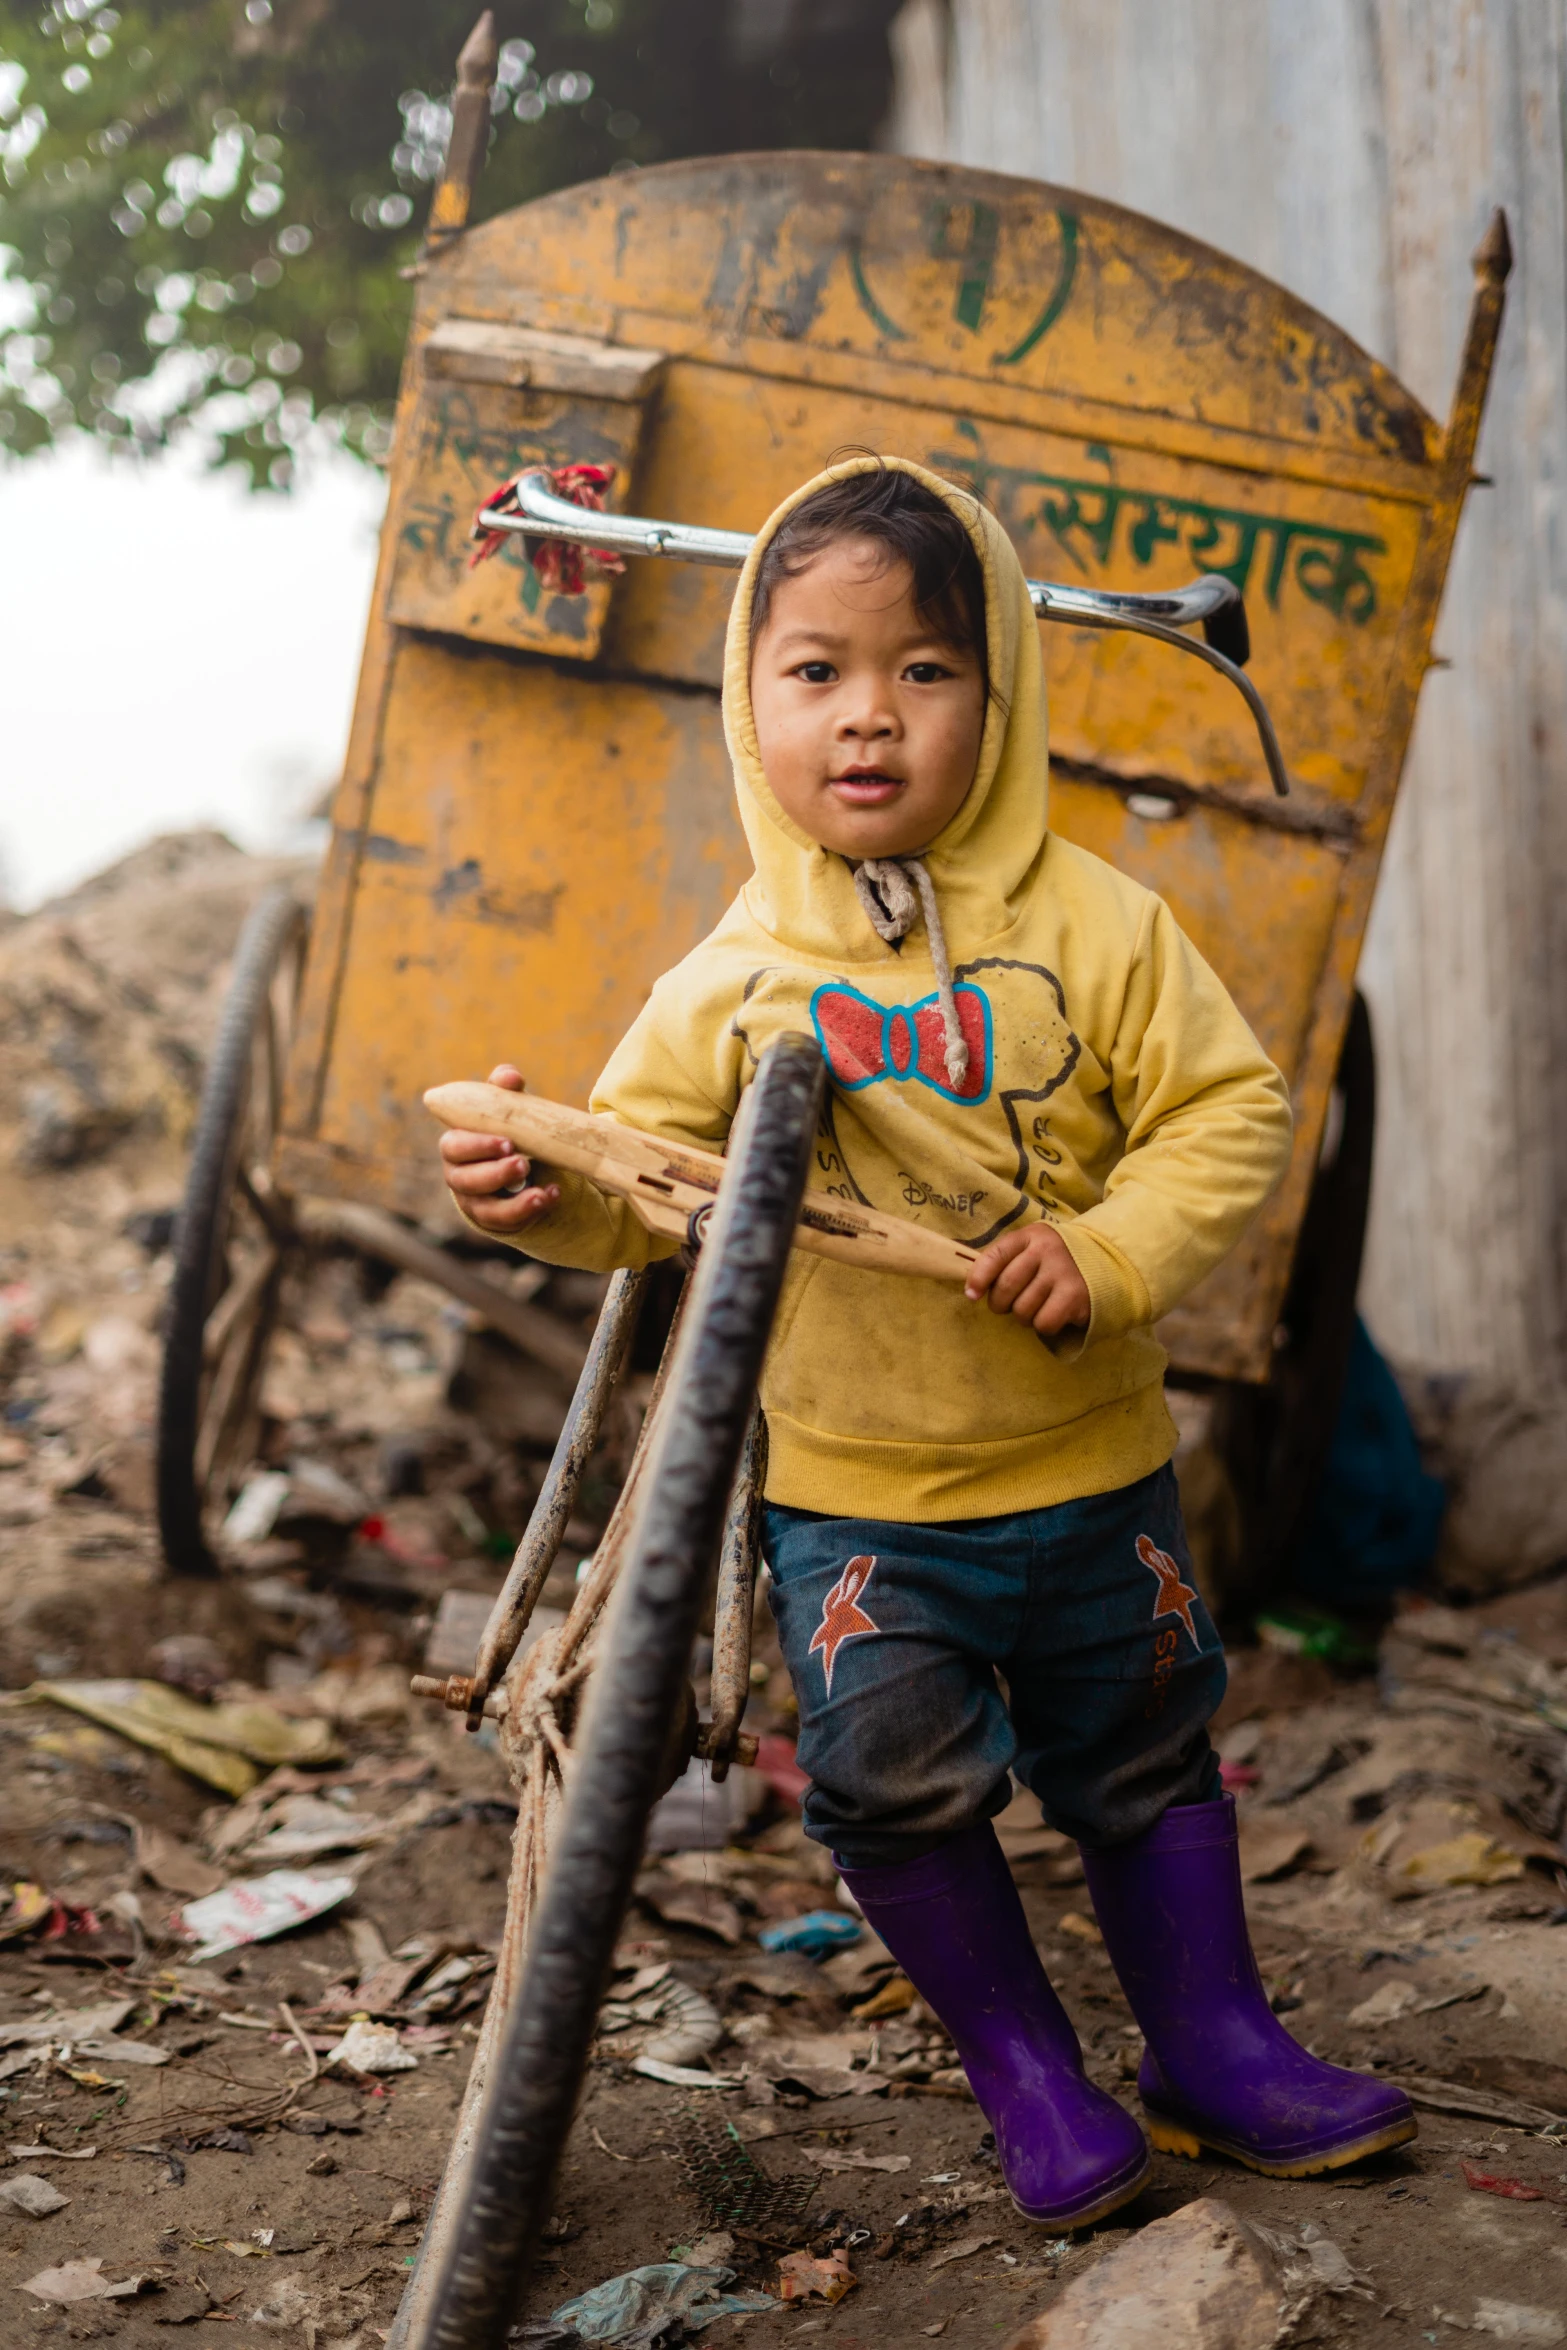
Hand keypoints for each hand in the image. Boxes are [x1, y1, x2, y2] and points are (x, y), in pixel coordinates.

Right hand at [438, 1063, 560, 1235]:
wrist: (518, 1163)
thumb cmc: (506, 1129)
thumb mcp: (505, 1109)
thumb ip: (504, 1090)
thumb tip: (510, 1077)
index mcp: (457, 1144)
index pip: (455, 1146)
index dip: (478, 1145)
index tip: (508, 1141)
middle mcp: (459, 1175)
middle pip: (465, 1179)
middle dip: (494, 1173)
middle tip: (523, 1163)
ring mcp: (474, 1201)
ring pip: (484, 1208)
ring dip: (514, 1202)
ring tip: (541, 1193)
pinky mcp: (493, 1219)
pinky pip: (506, 1222)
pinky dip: (529, 1212)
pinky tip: (551, 1196)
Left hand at [965, 1221, 1089, 1340]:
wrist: (1106, 1261)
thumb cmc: (1056, 1259)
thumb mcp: (1032, 1248)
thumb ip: (1005, 1261)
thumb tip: (972, 1290)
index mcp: (1030, 1236)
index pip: (995, 1255)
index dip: (978, 1277)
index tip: (972, 1294)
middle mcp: (1046, 1250)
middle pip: (1005, 1287)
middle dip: (1000, 1303)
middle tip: (1009, 1304)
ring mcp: (1062, 1272)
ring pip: (1022, 1309)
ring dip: (1024, 1316)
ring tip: (1037, 1306)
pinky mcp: (1075, 1296)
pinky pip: (1043, 1322)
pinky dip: (1044, 1325)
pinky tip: (1053, 1313)